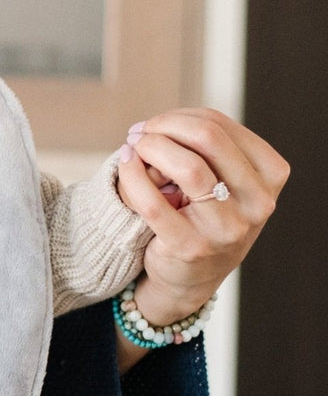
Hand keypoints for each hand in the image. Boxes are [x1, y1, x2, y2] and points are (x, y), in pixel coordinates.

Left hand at [116, 108, 288, 325]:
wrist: (188, 278)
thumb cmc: (202, 219)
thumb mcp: (221, 182)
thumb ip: (206, 150)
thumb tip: (161, 123)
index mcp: (270, 175)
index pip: (221, 126)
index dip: (181, 117)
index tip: (155, 124)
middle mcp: (258, 202)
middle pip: (209, 138)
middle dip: (165, 127)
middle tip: (140, 132)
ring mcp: (228, 228)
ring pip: (189, 166)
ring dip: (151, 147)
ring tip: (132, 147)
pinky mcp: (191, 247)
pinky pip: (155, 202)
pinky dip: (133, 176)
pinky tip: (124, 166)